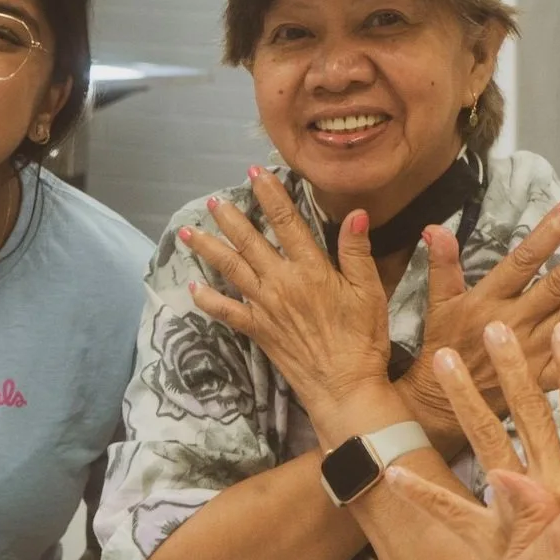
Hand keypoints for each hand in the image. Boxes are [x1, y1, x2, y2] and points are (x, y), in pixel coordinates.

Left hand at [182, 167, 394, 426]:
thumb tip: (356, 214)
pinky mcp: (258, 330)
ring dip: (209, 249)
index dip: (270, 195)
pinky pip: (227, 311)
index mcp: (311, 269)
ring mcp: (265, 306)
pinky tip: (192, 288)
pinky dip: (208, 299)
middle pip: (250, 241)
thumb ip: (356, 252)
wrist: (344, 386)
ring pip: (231, 270)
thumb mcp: (370, 291)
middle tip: (212, 200)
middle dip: (229, 218)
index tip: (255, 173)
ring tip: (189, 233)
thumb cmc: (363, 339)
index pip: (287, 222)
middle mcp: (281, 282)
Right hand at [398, 198, 559, 453]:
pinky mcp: (545, 375)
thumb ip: (442, 264)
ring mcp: (533, 349)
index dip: (548, 233)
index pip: (523, 260)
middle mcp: (515, 321)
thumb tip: (434, 227)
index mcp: (489, 300)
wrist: (443, 402)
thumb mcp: (438, 303)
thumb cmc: (444, 346)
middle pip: (558, 285)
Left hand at [437, 320, 559, 520]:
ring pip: (487, 441)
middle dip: (512, 368)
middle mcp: (553, 485)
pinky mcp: (487, 539)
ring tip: (444, 357)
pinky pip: (450, 510)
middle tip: (494, 327)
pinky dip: (421, 491)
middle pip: (530, 414)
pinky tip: (395, 471)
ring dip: (465, 397)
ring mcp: (517, 510)